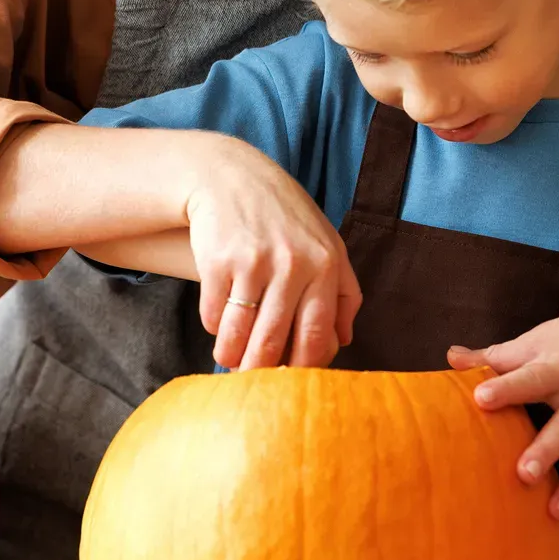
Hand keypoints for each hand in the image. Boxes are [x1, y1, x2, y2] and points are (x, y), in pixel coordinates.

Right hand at [177, 134, 360, 369]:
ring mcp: (255, 262)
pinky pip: (214, 315)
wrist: (230, 176)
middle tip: (254, 383)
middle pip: (275, 341)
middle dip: (262, 371)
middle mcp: (293, 264)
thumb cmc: (283, 215)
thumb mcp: (325, 243)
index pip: (317, 336)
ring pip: (240, 334)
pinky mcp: (218, 260)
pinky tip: (217, 323)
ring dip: (231, 356)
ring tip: (229, 360)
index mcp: (326, 265)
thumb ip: (343, 291)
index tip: (291, 380)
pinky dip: (214, 327)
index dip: (302, 368)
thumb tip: (344, 341)